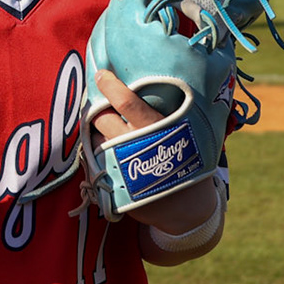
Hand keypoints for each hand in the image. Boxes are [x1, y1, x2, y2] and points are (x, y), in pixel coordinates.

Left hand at [91, 69, 220, 235]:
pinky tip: (110, 152)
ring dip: (98, 132)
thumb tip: (154, 78)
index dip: (111, 87)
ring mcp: (124, 167)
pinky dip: (99, 153)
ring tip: (110, 131)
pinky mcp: (114, 185)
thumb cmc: (186, 160)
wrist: (187, 208)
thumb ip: (169, 112)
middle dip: (97, 110)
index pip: (128, 102)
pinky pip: (95, 160)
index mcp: (159, 129)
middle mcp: (138, 146)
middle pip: (104, 119)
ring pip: (97, 138)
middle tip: (100, 105)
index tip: (101, 75)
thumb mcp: (186, 133)